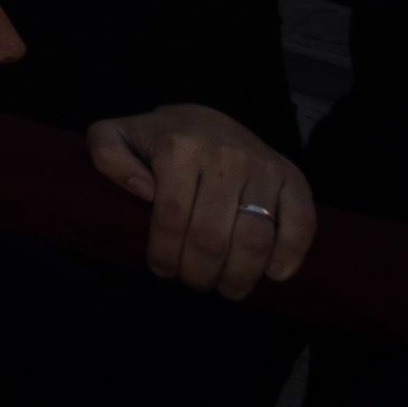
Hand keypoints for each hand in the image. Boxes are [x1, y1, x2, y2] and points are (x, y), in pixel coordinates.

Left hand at [87, 104, 314, 298]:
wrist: (204, 119)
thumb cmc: (157, 138)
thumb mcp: (115, 134)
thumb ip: (107, 154)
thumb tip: (142, 191)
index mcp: (180, 147)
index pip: (172, 217)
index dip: (165, 254)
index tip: (161, 270)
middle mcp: (225, 156)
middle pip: (211, 236)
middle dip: (198, 272)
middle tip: (192, 282)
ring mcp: (263, 167)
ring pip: (254, 239)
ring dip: (239, 276)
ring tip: (225, 287)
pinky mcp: (292, 178)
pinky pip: (301, 223)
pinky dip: (290, 255)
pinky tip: (273, 275)